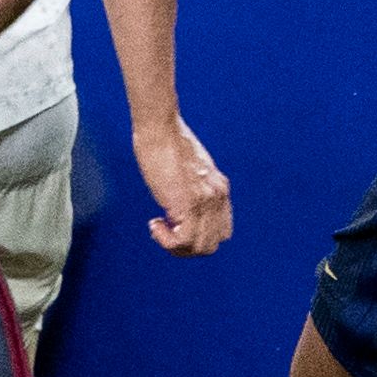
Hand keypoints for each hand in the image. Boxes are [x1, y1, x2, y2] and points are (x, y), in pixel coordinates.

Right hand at [132, 114, 232, 255]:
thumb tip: (179, 200)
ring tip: (158, 228)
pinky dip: (166, 241)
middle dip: (186, 247)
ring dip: (175, 247)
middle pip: (212, 245)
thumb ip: (192, 185)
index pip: (221, 231)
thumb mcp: (187, 167)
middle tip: (164, 231)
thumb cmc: (165, 141)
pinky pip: (183, 241)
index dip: (198, 236)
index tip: (175, 225)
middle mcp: (218, 197)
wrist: (160, 128)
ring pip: (200, 248)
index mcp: (220, 188)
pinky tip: (154, 225)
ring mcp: (206, 202)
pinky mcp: (189, 204)